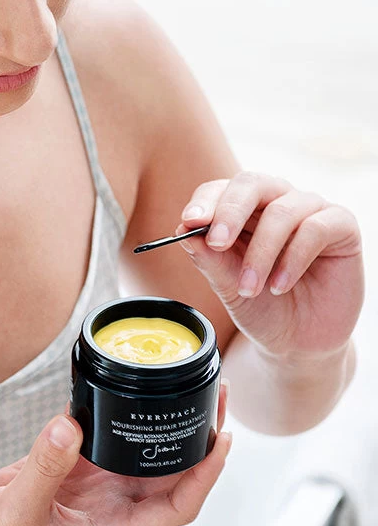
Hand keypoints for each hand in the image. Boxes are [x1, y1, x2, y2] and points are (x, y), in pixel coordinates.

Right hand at [0, 383, 230, 525]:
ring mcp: (86, 484)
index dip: (206, 474)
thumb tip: (71, 426)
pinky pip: (93, 434)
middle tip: (210, 394)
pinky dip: (104, 412)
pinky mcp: (62, 467)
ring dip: (155, 422)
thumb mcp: (19, 514)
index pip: (178, 505)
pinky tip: (110, 387)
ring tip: (173, 384)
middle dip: (193, 436)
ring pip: (133, 450)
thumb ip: (44, 470)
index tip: (222, 438)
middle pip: (167, 471)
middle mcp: (107, 504)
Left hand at [176, 171, 363, 357]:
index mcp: (241, 210)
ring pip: (281, 211)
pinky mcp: (341, 225)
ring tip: (249, 288)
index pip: (220, 189)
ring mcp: (309, 210)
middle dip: (230, 212)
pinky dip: (292, 259)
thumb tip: (184, 231)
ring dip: (261, 253)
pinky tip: (279, 285)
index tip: (189, 221)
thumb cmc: (260, 307)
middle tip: (217, 242)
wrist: (297, 342)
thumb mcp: (227, 286)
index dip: (205, 202)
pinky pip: (315, 228)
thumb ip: (209, 259)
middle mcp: (275, 201)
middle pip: (251, 184)